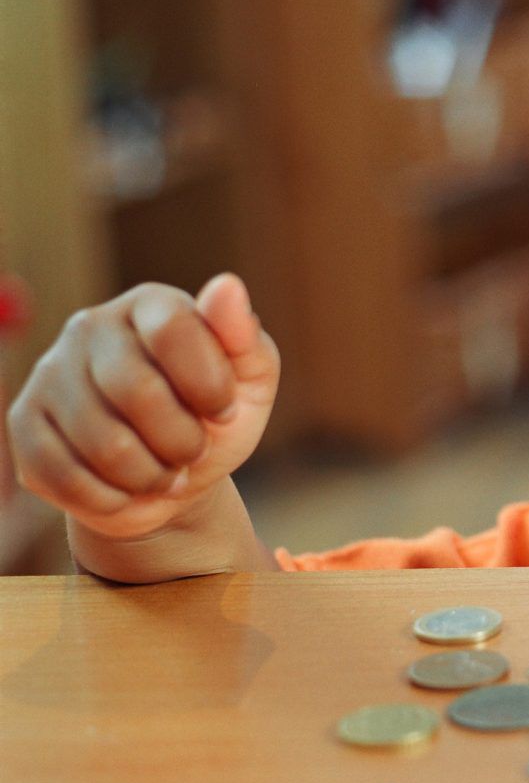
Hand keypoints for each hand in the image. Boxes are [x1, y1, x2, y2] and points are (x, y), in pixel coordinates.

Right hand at [7, 274, 278, 542]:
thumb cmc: (215, 421)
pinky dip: (114, 496)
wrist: (171, 479)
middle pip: (137, 392)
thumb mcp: (250, 384)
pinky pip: (67, 476)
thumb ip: (243, 339)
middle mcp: (90, 327)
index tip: (225, 411)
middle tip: (193, 450)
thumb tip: (228, 285)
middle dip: (182, 440)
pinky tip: (127, 487)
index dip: (209, 386)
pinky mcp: (24, 422)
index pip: (173, 330)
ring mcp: (50, 372)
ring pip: (104, 443)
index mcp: (150, 304)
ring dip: (151, 474)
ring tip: (164, 470)